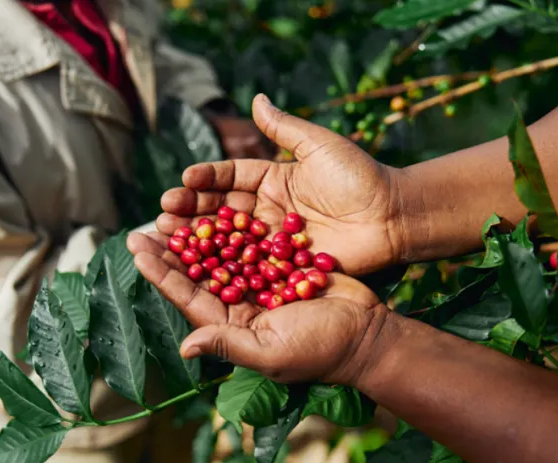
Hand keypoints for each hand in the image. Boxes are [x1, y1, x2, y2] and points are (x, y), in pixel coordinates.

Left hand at [127, 232, 388, 385]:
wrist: (368, 334)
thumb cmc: (320, 351)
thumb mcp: (271, 352)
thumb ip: (228, 345)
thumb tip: (185, 348)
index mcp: (231, 326)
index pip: (187, 296)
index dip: (161, 272)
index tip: (137, 247)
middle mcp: (240, 305)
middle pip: (198, 272)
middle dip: (172, 249)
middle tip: (147, 222)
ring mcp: (261, 285)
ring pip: (221, 254)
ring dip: (198, 233)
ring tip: (175, 208)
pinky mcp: (282, 267)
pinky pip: (251, 243)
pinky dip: (234, 226)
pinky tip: (217, 204)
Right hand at [160, 93, 406, 274]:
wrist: (393, 216)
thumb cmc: (360, 177)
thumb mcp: (320, 145)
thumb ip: (285, 128)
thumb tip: (256, 98)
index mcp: (274, 179)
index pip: (231, 177)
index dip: (206, 179)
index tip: (183, 179)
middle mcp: (269, 210)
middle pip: (222, 211)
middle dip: (191, 211)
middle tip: (163, 213)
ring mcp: (274, 241)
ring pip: (229, 240)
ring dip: (198, 240)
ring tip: (168, 237)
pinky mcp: (284, 266)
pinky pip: (250, 266)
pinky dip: (224, 267)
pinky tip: (199, 268)